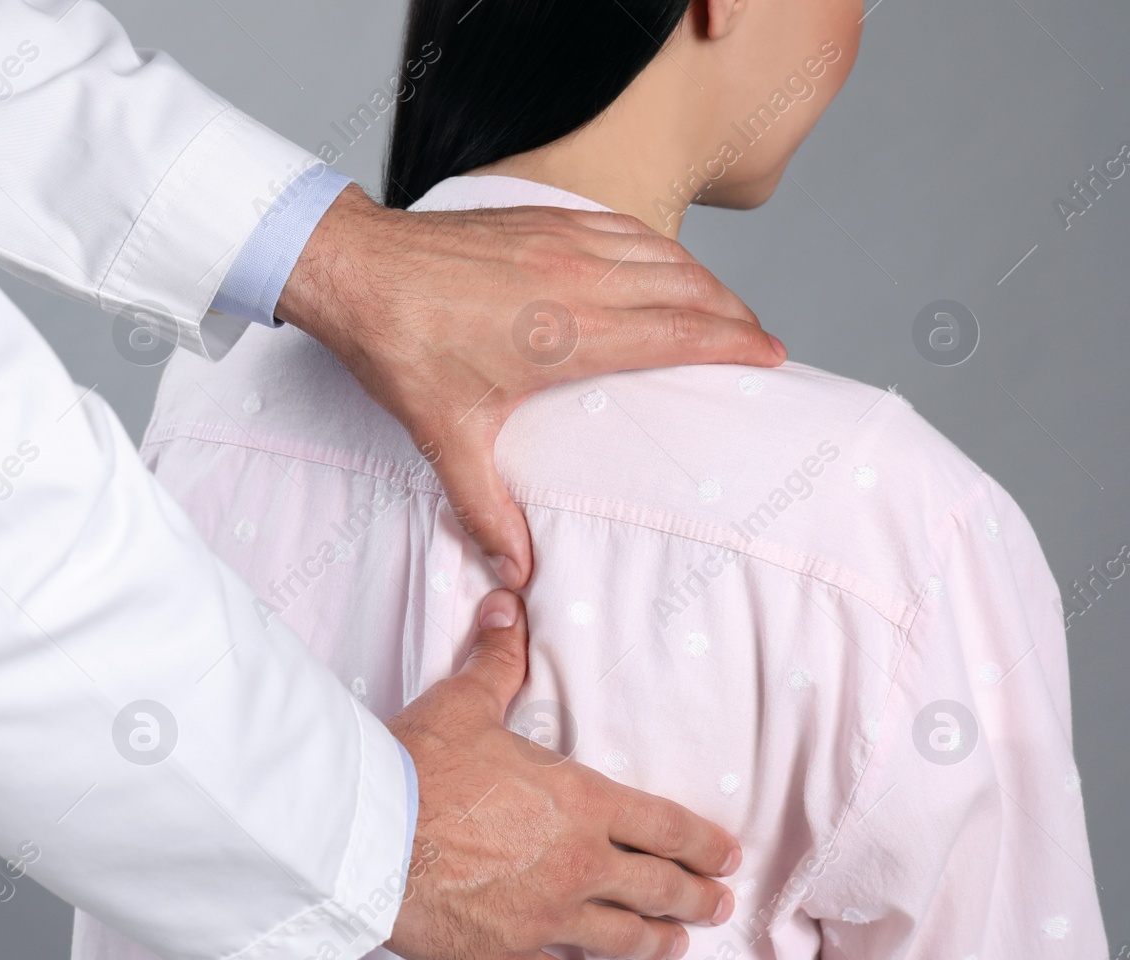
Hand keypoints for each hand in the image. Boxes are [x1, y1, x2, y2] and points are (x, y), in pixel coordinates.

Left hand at [276, 184, 784, 588]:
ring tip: (721, 305)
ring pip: (659, 253)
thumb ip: (486, 508)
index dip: (736, 341)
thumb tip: (515, 570)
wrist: (356, 271)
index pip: (680, 332)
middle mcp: (579, 279)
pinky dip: (655, 245)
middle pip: (686, 288)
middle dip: (733, 312)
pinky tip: (659, 260)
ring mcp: (562, 240)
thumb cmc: (400, 348)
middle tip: (758, 338)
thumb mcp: (445, 438)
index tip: (773, 354)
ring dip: (700, 277)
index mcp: (570, 333)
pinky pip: (621, 226)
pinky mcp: (540, 219)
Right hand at [384, 589, 740, 959]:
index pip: (665, 826)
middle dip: (695, 898)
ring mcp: (546, 917)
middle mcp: (577, 864)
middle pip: (658, 889)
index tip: (728, 855)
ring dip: (653, 942)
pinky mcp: (506, 954)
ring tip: (671, 946)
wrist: (368, 834)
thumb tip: (509, 609)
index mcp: (580, 802)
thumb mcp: (464, 703)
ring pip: (621, 938)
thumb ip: (497, 662)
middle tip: (718, 905)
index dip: (704, 842)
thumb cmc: (418, 765)